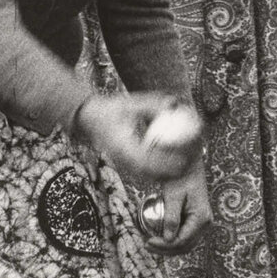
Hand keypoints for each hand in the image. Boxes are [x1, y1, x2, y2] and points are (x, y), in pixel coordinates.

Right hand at [74, 93, 203, 185]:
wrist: (88, 119)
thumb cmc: (109, 109)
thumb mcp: (129, 104)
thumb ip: (151, 104)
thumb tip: (173, 103)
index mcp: (123, 145)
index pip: (147, 159)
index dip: (165, 163)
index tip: (182, 160)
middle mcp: (122, 158)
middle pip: (149, 172)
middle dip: (168, 172)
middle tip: (187, 165)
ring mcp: (122, 162)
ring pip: (146, 174)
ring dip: (164, 173)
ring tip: (182, 168)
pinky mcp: (124, 163)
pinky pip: (142, 171)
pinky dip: (157, 171)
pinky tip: (169, 167)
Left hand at [142, 162, 211, 252]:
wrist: (188, 165)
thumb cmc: (180, 177)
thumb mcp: (173, 196)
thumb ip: (172, 218)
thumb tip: (168, 239)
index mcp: (201, 218)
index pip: (182, 241)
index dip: (164, 245)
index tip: (147, 241)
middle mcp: (205, 223)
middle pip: (185, 246)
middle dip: (166, 249)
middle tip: (147, 246)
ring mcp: (203, 222)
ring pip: (187, 243)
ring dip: (170, 247)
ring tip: (152, 244)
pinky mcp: (197, 219)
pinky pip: (186, 236)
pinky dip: (174, 240)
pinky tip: (161, 238)